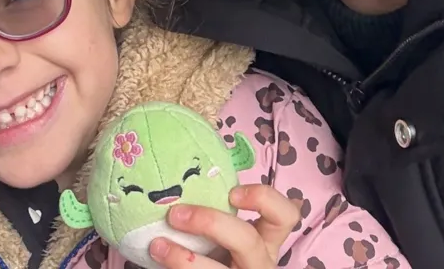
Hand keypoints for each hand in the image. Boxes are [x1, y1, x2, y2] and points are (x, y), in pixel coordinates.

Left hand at [149, 184, 299, 268]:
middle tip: (176, 214)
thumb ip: (221, 215)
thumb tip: (182, 182)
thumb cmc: (219, 251)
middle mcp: (260, 262)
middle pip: (247, 240)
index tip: (232, 193)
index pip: (286, 214)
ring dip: (183, 258)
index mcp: (267, 241)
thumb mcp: (230, 235)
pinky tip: (158, 261)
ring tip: (158, 246)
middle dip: (210, 223)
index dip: (264, 199)